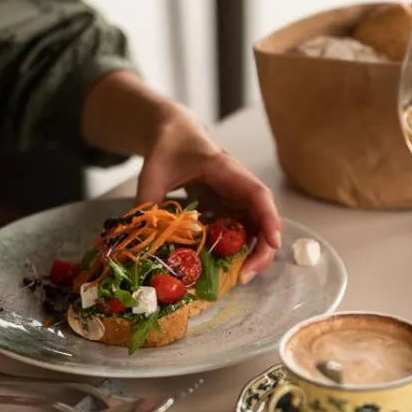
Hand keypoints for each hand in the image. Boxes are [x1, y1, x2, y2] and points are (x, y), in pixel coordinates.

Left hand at [135, 111, 282, 279]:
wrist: (173, 133)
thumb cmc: (168, 147)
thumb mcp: (153, 173)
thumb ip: (146, 201)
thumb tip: (139, 234)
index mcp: (226, 171)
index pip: (257, 194)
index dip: (268, 219)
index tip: (273, 243)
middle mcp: (239, 186)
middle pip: (264, 219)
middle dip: (262, 249)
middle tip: (244, 276)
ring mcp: (236, 198)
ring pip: (256, 229)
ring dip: (251, 253)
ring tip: (235, 277)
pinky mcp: (229, 208)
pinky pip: (240, 231)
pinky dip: (236, 250)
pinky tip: (222, 266)